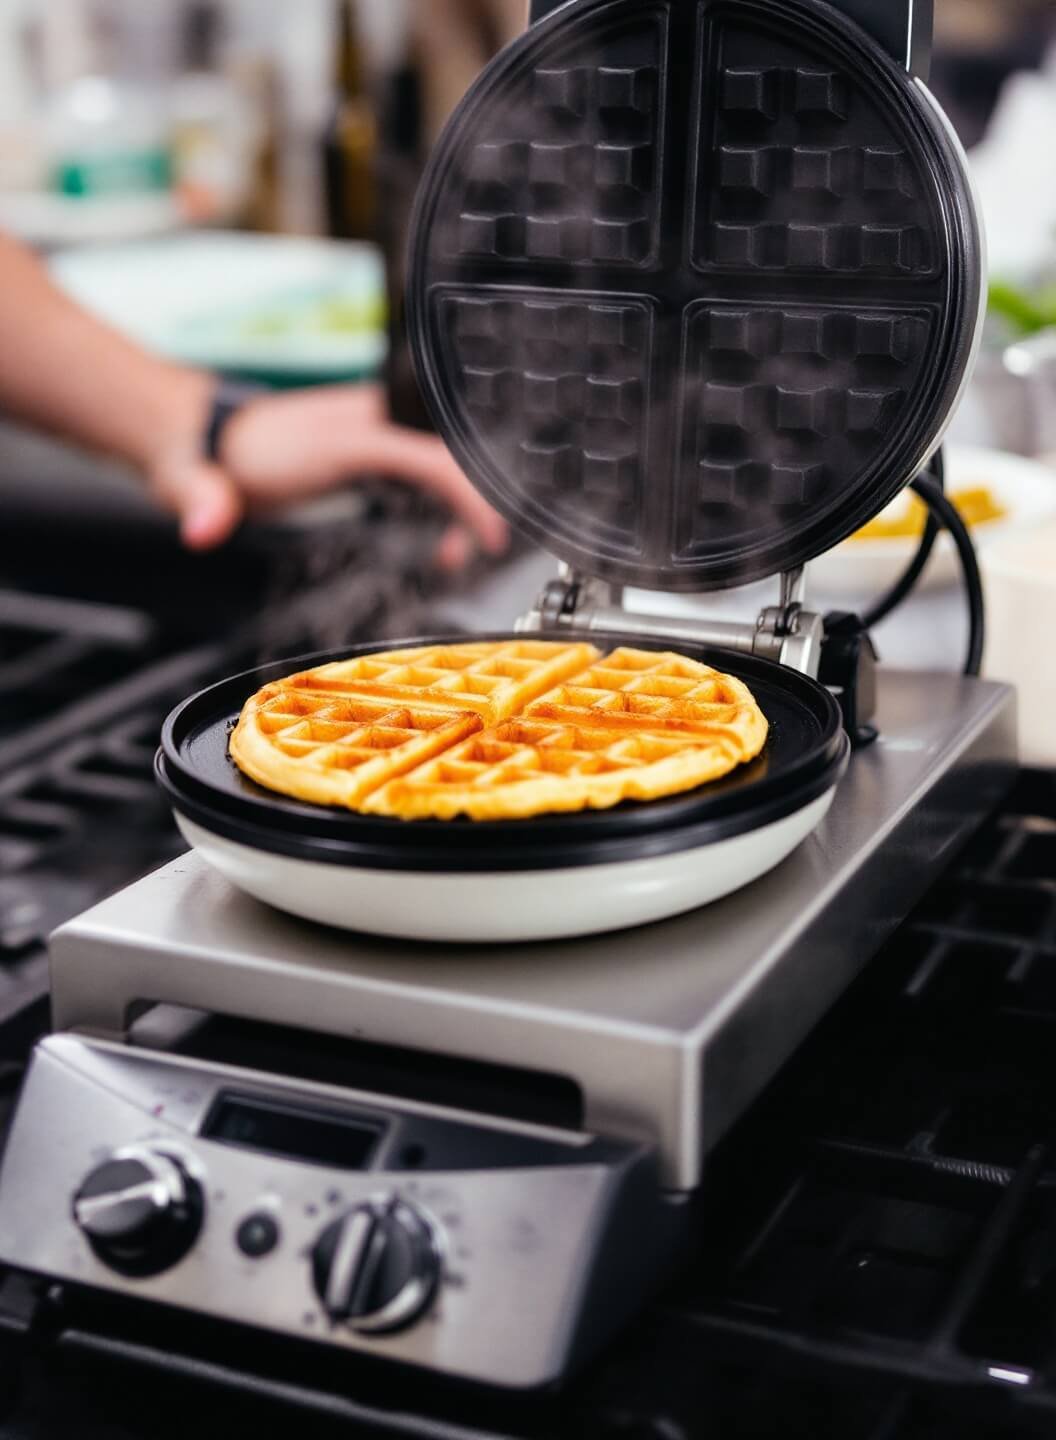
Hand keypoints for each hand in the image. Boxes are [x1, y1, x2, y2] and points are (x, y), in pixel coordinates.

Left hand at [147, 382, 508, 563]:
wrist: (203, 434)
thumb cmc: (217, 459)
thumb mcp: (201, 482)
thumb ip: (204, 502)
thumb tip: (203, 528)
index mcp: (340, 432)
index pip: (427, 455)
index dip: (467, 493)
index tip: (488, 535)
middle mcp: (365, 422)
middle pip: (449, 453)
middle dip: (473, 504)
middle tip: (473, 551)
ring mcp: (372, 429)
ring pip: (442, 459)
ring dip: (459, 505)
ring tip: (454, 553)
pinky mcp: (371, 446)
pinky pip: (425, 467)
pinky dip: (442, 500)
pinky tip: (438, 537)